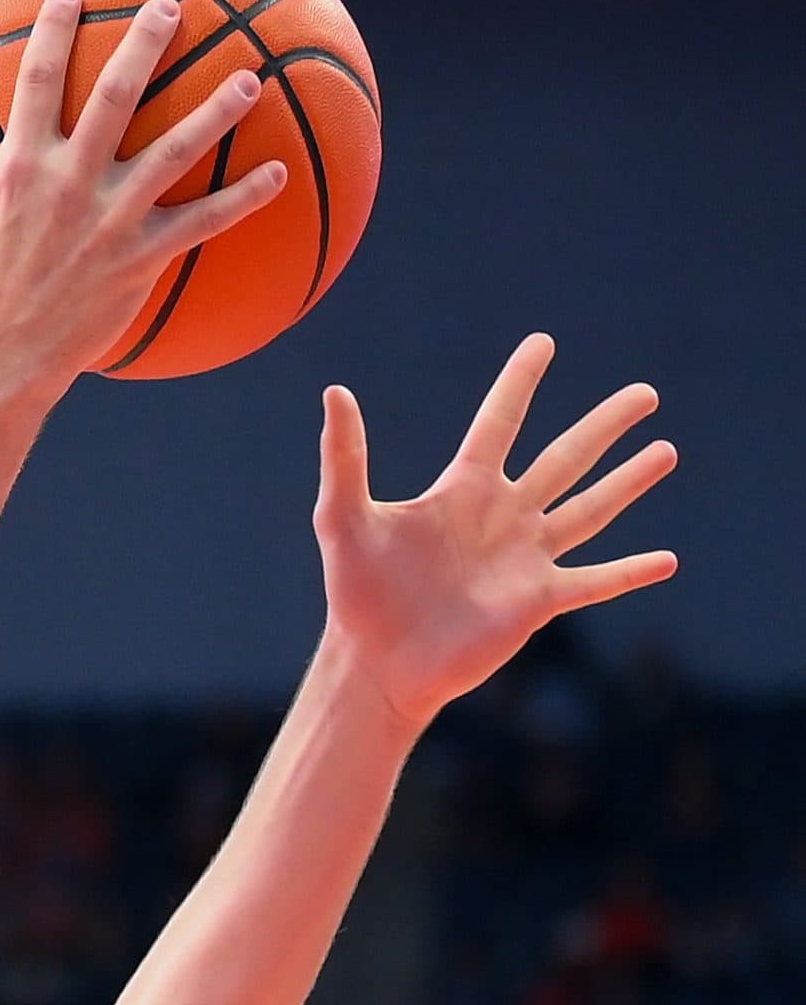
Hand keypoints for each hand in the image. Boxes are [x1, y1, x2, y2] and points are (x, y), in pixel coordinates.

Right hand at [0, 0, 287, 397]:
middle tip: (172, 9)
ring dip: (215, 112)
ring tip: (248, 78)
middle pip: (115, 95)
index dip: (53, 30)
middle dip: (145, 45)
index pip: (36, 80)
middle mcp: (69, 183)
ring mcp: (110, 220)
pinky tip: (278, 175)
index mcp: (20, 167)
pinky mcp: (141, 258)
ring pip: (174, 151)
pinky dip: (243, 198)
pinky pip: (203, 223)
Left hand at [314, 334, 679, 729]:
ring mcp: (524, 559)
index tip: (543, 342)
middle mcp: (501, 517)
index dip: (519, 383)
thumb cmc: (355, 591)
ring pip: (589, 510)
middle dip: (605, 426)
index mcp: (461, 490)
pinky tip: (669, 561)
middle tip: (646, 393)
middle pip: (564, 459)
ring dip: (629, 482)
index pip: (499, 422)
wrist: (375, 662)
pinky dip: (630, 572)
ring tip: (666, 450)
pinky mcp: (537, 602)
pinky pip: (594, 581)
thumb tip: (335, 391)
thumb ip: (345, 457)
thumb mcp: (343, 517)